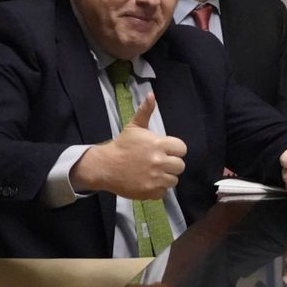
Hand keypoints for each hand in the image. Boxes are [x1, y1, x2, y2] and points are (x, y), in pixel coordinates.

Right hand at [72, 93, 186, 199]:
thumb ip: (145, 111)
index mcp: (158, 144)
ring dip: (166, 177)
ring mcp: (155, 178)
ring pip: (174, 180)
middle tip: (159, 163)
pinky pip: (164, 192)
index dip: (175, 150)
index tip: (166, 151)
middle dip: (171, 164)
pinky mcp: (149, 191)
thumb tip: (151, 95)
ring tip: (153, 173)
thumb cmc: (122, 146)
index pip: (182, 149)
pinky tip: (148, 182)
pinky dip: (158, 189)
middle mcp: (159, 161)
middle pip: (180, 166)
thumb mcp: (134, 127)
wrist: (105, 166)